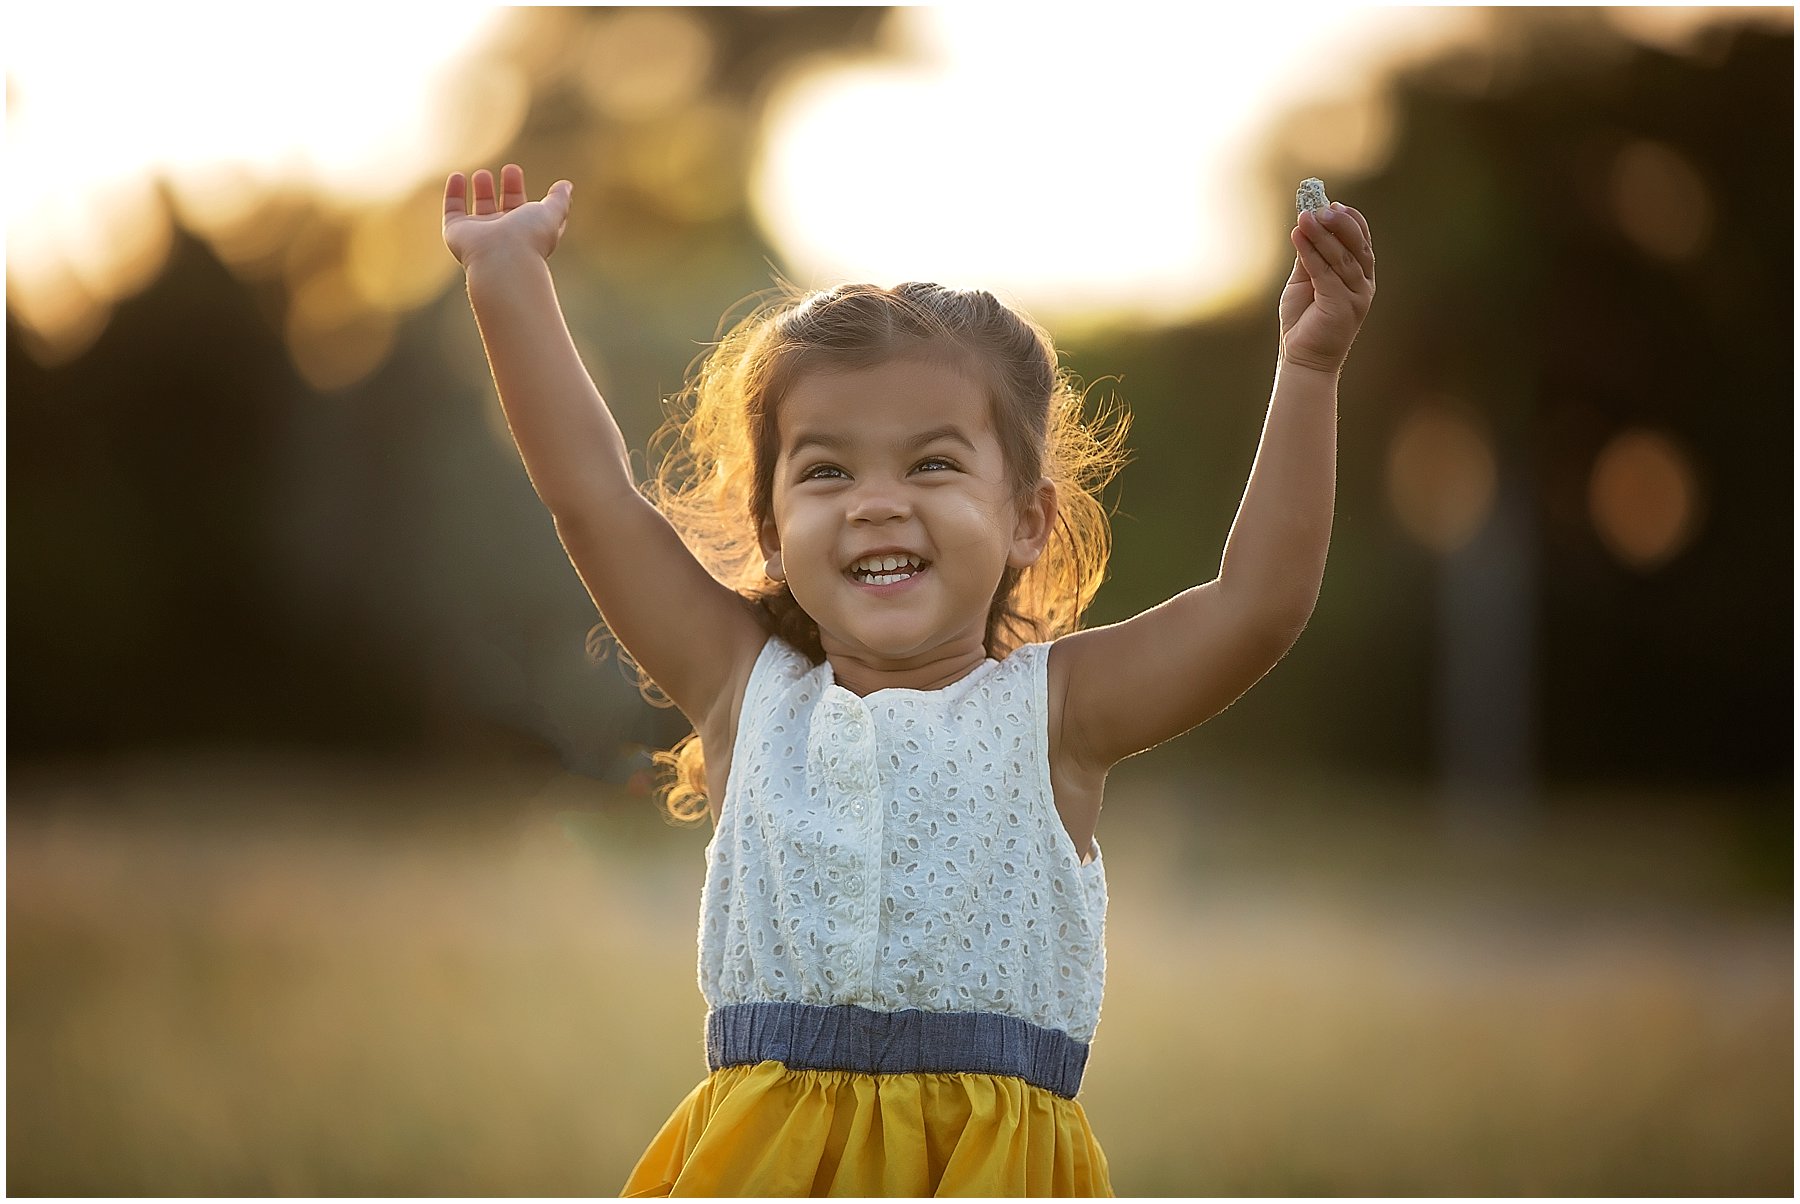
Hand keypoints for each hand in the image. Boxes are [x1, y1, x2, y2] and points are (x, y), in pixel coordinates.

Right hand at [442, 163, 572, 266]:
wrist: (502, 257)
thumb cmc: (530, 237)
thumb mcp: (551, 214)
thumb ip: (559, 200)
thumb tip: (566, 186)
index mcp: (526, 232)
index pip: (526, 211)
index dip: (521, 192)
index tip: (516, 171)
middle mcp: (503, 235)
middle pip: (504, 208)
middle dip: (507, 189)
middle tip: (509, 168)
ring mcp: (480, 235)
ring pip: (480, 210)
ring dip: (482, 191)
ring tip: (483, 174)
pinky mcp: (457, 232)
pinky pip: (453, 210)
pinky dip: (453, 193)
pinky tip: (457, 176)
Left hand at [1278, 202, 1375, 374]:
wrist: (1303, 358)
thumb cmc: (1304, 321)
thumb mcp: (1306, 281)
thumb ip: (1310, 256)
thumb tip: (1306, 224)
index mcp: (1360, 276)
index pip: (1362, 241)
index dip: (1350, 220)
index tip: (1332, 204)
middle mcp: (1364, 284)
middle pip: (1357, 245)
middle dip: (1339, 223)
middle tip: (1320, 207)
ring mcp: (1356, 296)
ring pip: (1342, 257)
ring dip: (1322, 234)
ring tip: (1305, 217)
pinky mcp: (1342, 306)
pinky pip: (1325, 273)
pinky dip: (1310, 253)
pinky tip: (1297, 237)